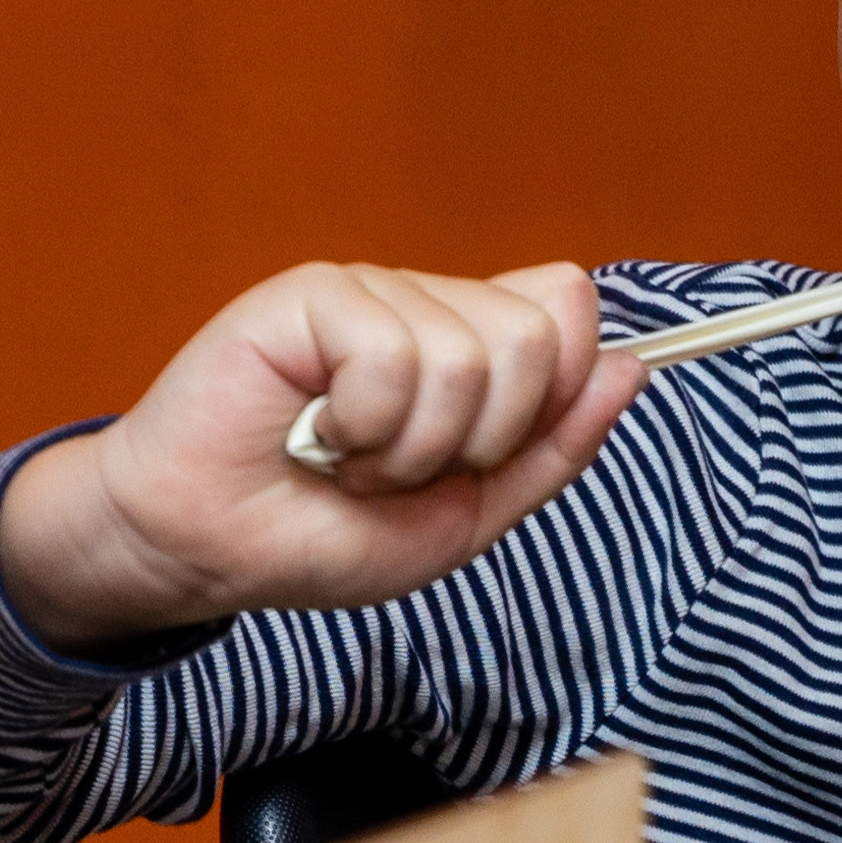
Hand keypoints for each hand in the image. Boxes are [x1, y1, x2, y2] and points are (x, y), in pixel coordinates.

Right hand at [0, 261, 642, 650]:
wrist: (207, 551)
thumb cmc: (322, 532)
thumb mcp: (468, 515)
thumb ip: (554, 447)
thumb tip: (634, 367)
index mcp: (469, 341)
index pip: (568, 307)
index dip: (556, 387)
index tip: (494, 450)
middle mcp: (426, 302)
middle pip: (535, 335)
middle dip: (480, 439)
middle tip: (404, 468)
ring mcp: (370, 291)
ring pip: (467, 356)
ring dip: (410, 447)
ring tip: (350, 458)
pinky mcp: (311, 293)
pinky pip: (390, 353)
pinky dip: (362, 425)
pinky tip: (316, 435)